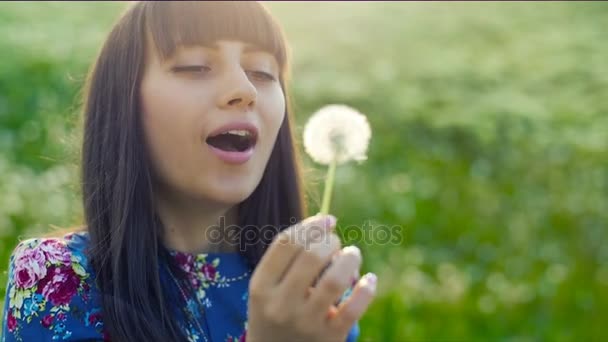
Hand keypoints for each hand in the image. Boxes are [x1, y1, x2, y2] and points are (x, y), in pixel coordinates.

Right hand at [247, 214, 376, 341]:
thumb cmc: (275, 313)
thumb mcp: (267, 289)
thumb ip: (287, 259)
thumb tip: (326, 224)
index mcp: (261, 287)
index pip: (286, 243)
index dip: (311, 225)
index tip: (328, 220)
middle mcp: (280, 304)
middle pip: (311, 256)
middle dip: (330, 241)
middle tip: (336, 242)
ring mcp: (305, 323)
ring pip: (335, 280)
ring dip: (349, 259)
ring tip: (352, 254)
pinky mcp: (328, 338)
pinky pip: (353, 309)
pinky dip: (366, 289)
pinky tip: (369, 279)